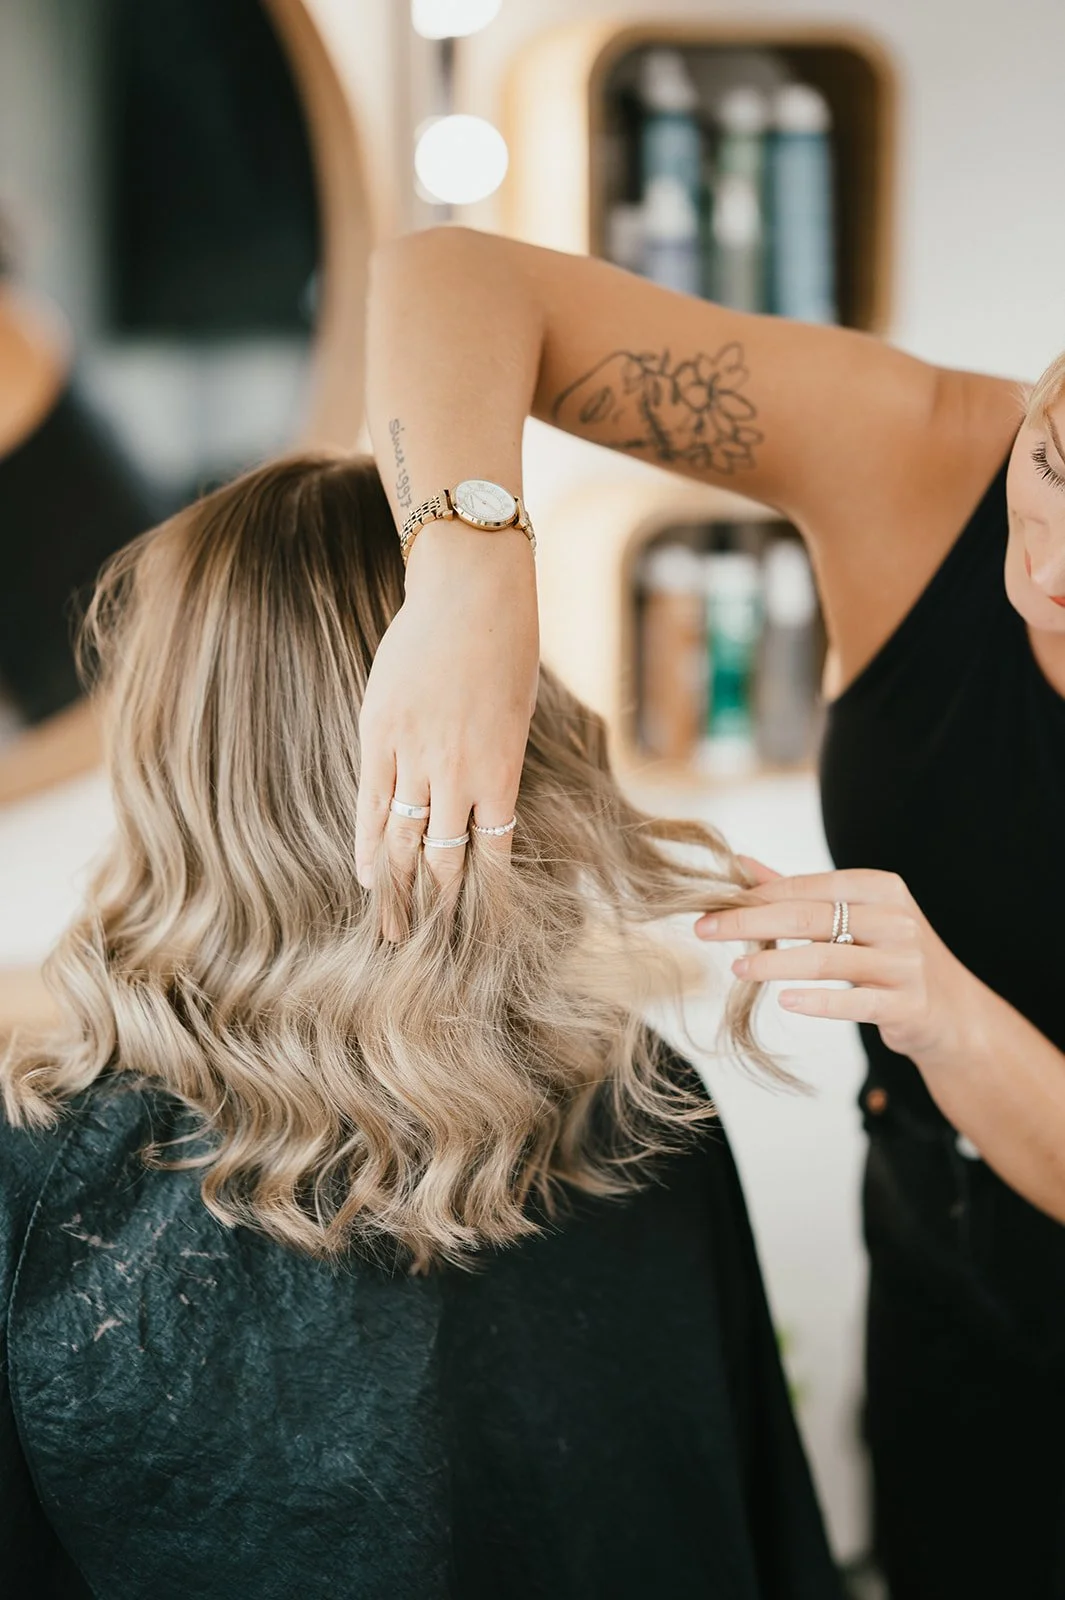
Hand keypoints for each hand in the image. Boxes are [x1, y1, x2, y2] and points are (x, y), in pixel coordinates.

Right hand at [354, 525, 538, 905]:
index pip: (492, 853)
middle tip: (425, 945)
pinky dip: (367, 845)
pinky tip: (365, 875)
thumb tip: (485, 807)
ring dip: (397, 888)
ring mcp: (414, 755)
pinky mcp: (379, 735)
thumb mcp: (518, 717)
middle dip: (436, 907)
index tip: (477, 929)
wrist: (470, 593)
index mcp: (502, 772)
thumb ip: (497, 765)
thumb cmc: (506, 649)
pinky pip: (368, 803)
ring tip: (391, 926)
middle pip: (443, 859)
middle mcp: (458, 774)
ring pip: (401, 839)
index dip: (483, 895)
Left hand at [695, 859, 983, 1063]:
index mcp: (882, 888)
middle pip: (809, 917)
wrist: (954, 1013)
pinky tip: (786, 1000)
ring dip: (774, 964)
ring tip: (738, 968)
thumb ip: (799, 892)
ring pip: (825, 959)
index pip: (808, 886)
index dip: (757, 896)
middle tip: (706, 931)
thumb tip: (741, 864)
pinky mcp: (908, 1004)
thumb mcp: (855, 916)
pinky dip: (817, 1001)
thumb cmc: (891, 957)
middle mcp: (896, 919)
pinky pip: (854, 1002)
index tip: (713, 906)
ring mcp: (905, 963)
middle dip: (750, 923)